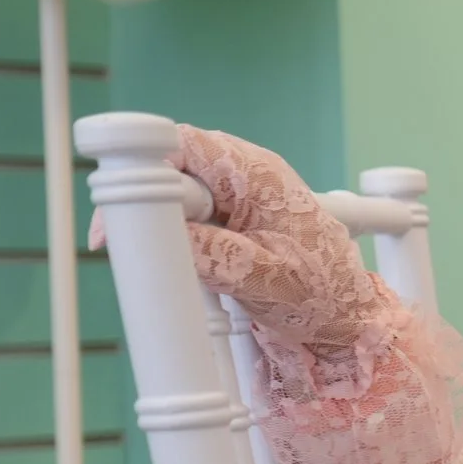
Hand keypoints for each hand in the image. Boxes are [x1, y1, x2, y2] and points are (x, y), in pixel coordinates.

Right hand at [90, 126, 393, 364]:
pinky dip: (173, 233)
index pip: (182, 145)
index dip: (141, 174)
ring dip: (158, 221)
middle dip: (143, 202)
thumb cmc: (319, 298)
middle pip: (170, 163)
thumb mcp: (263, 281)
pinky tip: (180, 263)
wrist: (346, 318)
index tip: (117, 222)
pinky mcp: (232, 212)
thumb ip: (214, 254)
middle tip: (124, 246)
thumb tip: (164, 235)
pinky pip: (187, 209)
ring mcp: (238, 189)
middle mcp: (246, 170)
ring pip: (174, 188)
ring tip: (161, 260)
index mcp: (257, 173)